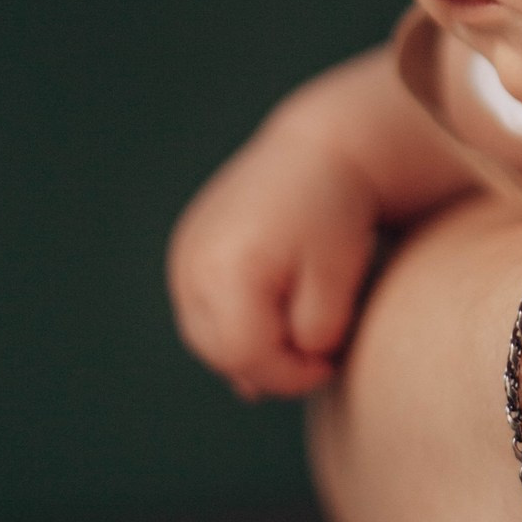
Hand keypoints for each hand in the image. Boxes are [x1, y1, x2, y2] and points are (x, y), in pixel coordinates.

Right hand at [169, 106, 383, 398]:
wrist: (319, 146)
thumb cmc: (336, 211)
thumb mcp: (338, 276)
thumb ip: (314, 332)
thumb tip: (274, 375)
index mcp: (228, 268)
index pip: (246, 356)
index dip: (289, 375)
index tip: (329, 365)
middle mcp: (192, 262)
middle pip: (220, 351)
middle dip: (269, 365)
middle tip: (317, 356)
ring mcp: (182, 254)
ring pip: (206, 334)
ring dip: (249, 345)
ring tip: (299, 331)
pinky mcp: (185, 247)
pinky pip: (200, 307)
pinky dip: (232, 320)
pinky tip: (272, 317)